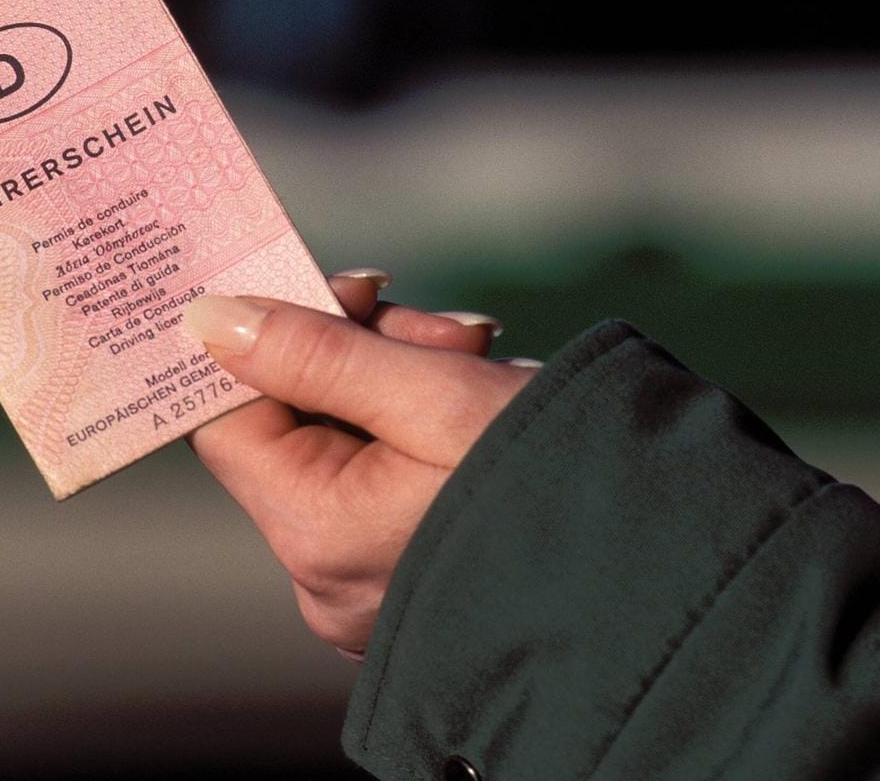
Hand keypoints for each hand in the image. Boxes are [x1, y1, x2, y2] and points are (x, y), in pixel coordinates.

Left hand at [184, 276, 535, 655]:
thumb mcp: (435, 393)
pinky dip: (422, 429)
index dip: (267, 342)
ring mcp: (368, 586)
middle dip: (362, 351)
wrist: (674, 566)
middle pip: (295, 424)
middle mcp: (327, 578)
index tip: (333, 291)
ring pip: (345, 442)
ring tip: (485, 360)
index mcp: (317, 536)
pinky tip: (485, 400)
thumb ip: (316, 351)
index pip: (231, 418)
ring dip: (403, 378)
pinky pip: (383, 482)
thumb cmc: (560, 476)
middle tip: (448, 327)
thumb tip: (205, 320)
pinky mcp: (411, 580)